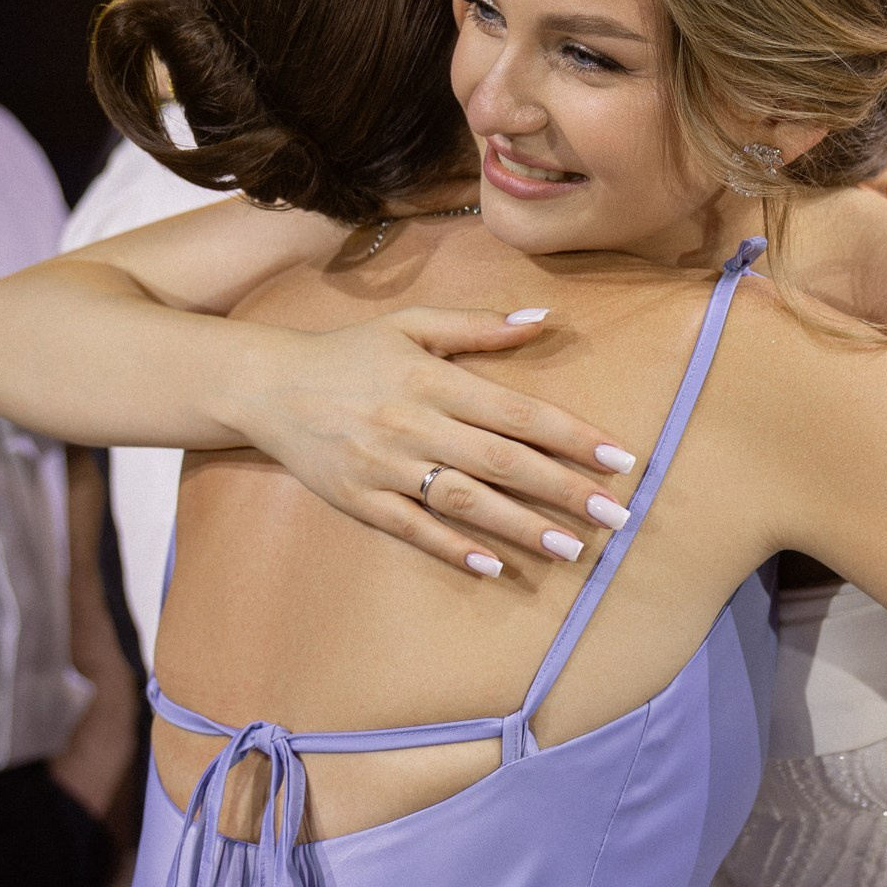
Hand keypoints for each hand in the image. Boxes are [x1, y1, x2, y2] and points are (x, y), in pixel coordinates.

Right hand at [236, 309, 638, 576]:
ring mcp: (385, 466)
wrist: (267, 386)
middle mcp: (414, 423)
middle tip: (615, 516)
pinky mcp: (359, 499)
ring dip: (521, 526)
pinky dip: (452, 548)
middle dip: (563, 490)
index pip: (518, 412)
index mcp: (434, 380)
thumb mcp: (412, 324)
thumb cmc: (351, 353)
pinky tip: (494, 566)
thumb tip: (543, 319)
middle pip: (502, 461)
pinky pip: (412, 530)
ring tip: (571, 549)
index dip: (572, 436)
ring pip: (464, 501)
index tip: (618, 459)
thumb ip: (479, 327)